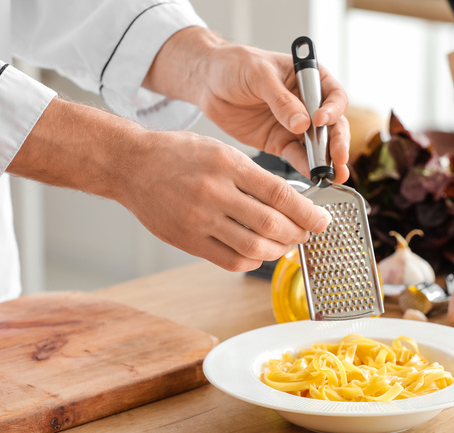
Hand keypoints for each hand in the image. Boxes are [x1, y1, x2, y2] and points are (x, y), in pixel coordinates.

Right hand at [9, 99, 331, 271]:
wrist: (131, 165)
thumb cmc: (179, 154)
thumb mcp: (220, 150)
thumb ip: (252, 177)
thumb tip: (289, 203)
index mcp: (228, 165)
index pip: (279, 194)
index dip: (307, 212)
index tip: (322, 220)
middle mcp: (214, 192)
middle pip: (271, 224)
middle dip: (298, 234)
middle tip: (307, 234)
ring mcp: (199, 219)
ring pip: (254, 247)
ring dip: (278, 251)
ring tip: (286, 245)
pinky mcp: (187, 240)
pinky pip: (230, 260)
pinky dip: (252, 261)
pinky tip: (258, 253)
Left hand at [144, 27, 350, 182]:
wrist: (208, 82)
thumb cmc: (234, 65)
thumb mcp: (259, 75)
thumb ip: (281, 100)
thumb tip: (302, 124)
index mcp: (309, 79)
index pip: (333, 96)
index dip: (332, 110)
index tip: (320, 120)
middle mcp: (308, 104)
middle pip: (332, 125)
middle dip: (337, 142)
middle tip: (338, 157)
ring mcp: (295, 125)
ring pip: (318, 145)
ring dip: (327, 160)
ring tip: (334, 175)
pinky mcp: (280, 142)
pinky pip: (297, 156)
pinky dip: (306, 166)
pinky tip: (314, 176)